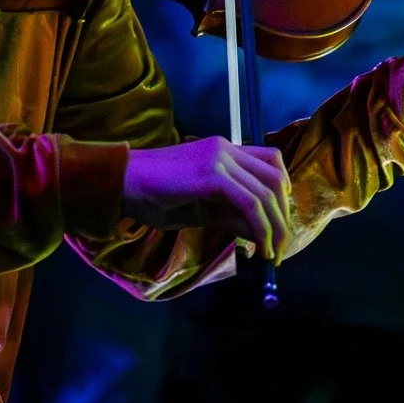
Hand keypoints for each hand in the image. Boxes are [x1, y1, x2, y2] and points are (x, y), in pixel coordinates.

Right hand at [121, 136, 289, 261]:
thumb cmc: (151, 196)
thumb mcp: (198, 209)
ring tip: (273, 254)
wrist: (120, 183)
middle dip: (283, 217)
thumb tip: (259, 233)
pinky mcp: (212, 175)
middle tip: (281, 248)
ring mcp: (219, 158)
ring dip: (276, 227)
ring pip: (267, 192)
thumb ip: (229, 215)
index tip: (279, 224)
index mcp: (222, 149)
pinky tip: (260, 248)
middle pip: (275, 179)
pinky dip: (261, 229)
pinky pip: (249, 204)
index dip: (281, 195)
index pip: (270, 163)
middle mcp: (225, 148)